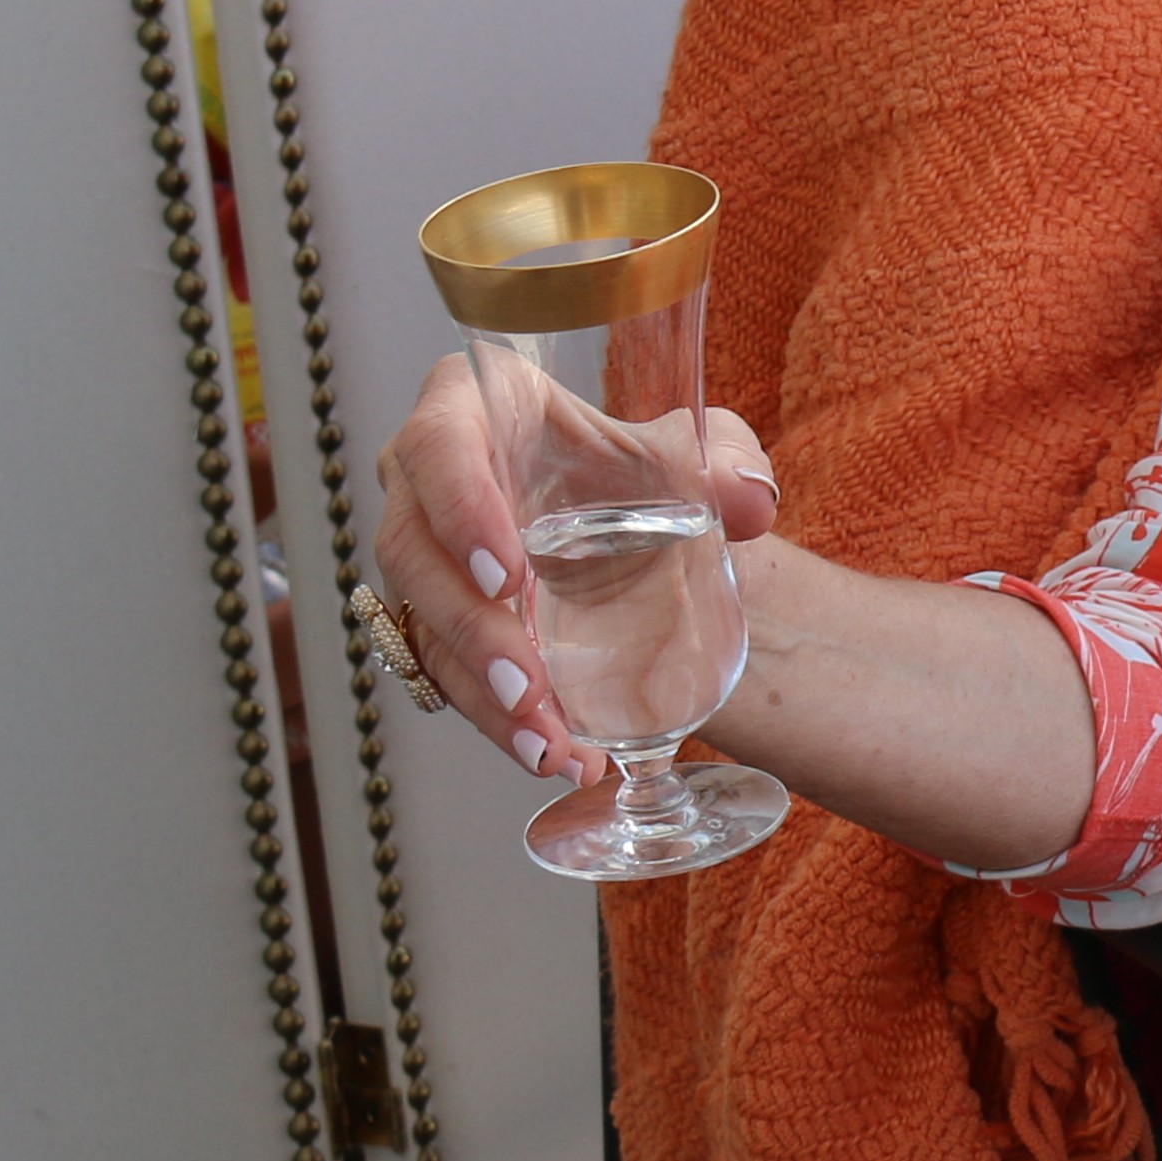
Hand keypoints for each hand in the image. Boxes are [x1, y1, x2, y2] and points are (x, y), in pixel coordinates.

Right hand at [371, 354, 779, 788]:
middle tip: (528, 689)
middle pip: (414, 555)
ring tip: (548, 746)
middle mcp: (422, 480)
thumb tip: (747, 501)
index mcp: (471, 405)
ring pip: (422, 628)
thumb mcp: (685, 448)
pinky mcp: (432, 618)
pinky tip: (555, 755)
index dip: (459, 508)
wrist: (624, 516)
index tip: (506, 573)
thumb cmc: (630, 459)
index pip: (438, 446)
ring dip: (480, 697)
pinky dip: (496, 721)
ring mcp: (422, 554)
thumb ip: (724, 462)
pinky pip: (445, 674)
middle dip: (470, 632)